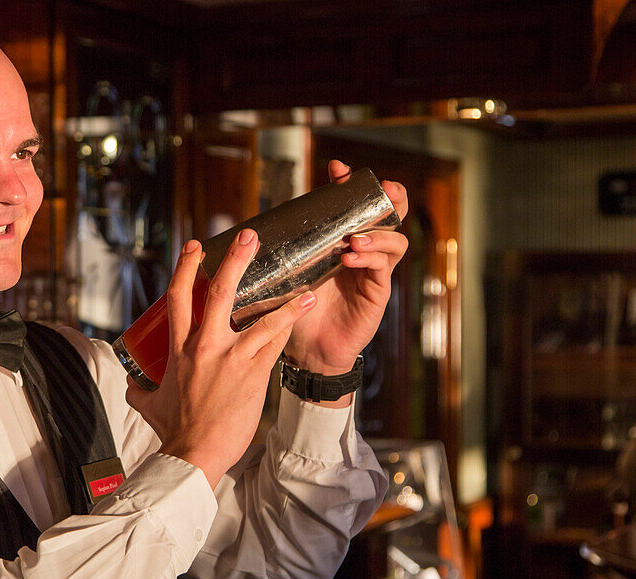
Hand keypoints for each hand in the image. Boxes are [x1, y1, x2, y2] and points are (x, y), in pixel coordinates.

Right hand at [126, 228, 316, 485]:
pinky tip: (303, 309)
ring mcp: (232, 358)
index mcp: (178, 348)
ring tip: (303, 282)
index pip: (179, 297)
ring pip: (262, 317)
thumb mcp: (148, 403)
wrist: (194, 453)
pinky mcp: (254, 374)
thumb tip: (130, 383)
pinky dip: (290, 324)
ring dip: (284, 297)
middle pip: (220, 292)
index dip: (186, 266)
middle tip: (249, 236)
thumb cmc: (173, 430)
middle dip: (235, 260)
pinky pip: (276, 342)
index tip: (197, 246)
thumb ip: (139, 389)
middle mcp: (205, 346)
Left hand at [283, 159, 409, 377]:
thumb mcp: (286, 278)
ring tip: (354, 238)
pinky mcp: (377, 292)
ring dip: (376, 234)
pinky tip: (351, 258)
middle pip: (388, 216)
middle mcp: (361, 253)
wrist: (308, 351)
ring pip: (393, 240)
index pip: (352, 207)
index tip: (336, 169)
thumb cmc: (297, 313)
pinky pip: (383, 268)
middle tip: (382, 187)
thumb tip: (243, 235)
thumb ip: (277, 258)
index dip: (348, 186)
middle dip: (389, 198)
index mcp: (340, 244)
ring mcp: (372, 272)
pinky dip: (370, 259)